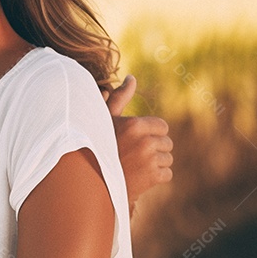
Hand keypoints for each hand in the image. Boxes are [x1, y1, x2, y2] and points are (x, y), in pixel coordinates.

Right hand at [103, 76, 173, 208]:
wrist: (89, 179)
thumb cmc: (96, 144)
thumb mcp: (105, 119)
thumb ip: (121, 97)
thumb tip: (132, 78)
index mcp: (134, 125)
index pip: (162, 126)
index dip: (150, 132)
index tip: (137, 139)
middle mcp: (144, 141)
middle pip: (166, 143)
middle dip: (154, 148)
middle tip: (134, 153)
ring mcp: (149, 161)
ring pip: (167, 159)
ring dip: (155, 162)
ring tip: (136, 164)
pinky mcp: (152, 178)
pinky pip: (167, 174)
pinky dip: (156, 176)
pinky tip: (139, 175)